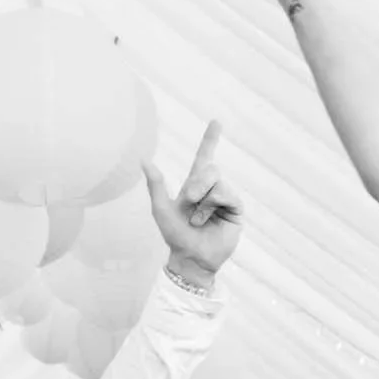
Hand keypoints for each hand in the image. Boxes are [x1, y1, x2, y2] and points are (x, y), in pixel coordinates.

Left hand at [144, 122, 242, 286]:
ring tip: (198, 220)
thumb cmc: (175, 236)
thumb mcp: (161, 208)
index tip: (216, 121)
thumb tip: (143, 160)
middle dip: (196, 184)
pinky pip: (226, 194)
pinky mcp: (235, 209)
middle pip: (209, 168)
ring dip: (202, 202)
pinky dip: (212, 205)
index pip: (204, 157)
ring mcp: (225, 198)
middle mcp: (212, 189)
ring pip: (217, 182)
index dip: (210, 139)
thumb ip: (155, 184)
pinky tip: (207, 220)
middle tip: (189, 201)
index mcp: (195, 186)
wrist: (190, 257)